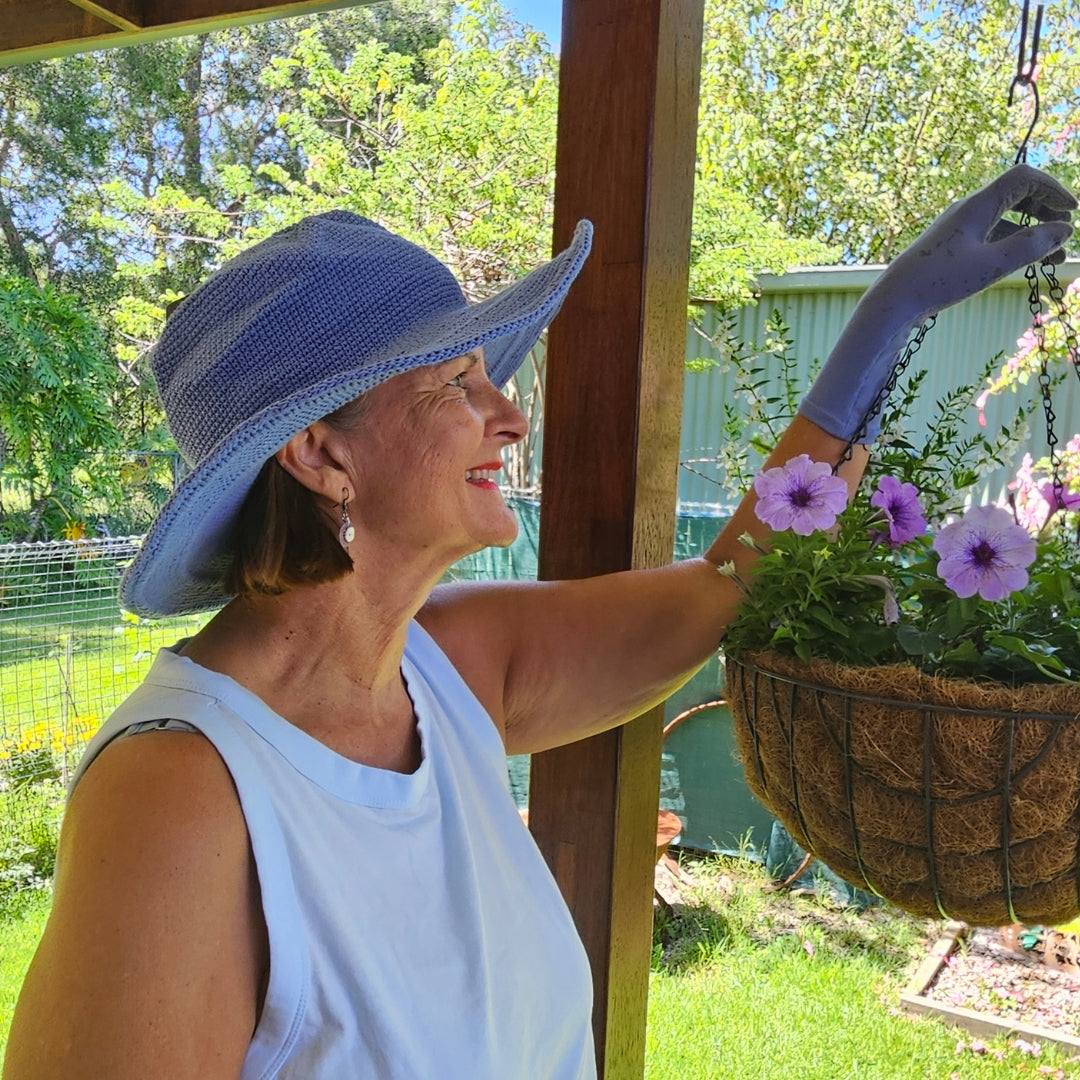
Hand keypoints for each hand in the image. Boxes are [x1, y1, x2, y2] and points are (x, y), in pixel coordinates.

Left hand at [799, 163, 1076, 442]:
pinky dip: (1014, 245)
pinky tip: (1028, 263)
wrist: (893, 302)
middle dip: (1046, 210)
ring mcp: (959, 230)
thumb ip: (1030, 245)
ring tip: (1057, 257)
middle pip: (1017, 195)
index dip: (1052, 189)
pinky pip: (993, 237)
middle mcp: (967, 212)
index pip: (1022, 178)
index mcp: (976, 206)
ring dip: (1033, 233)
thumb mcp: (991, 265)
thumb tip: (1065, 229)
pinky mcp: (954, 249)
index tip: (1072, 211)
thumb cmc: (939, 281)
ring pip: (1006, 221)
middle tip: (1067, 231)